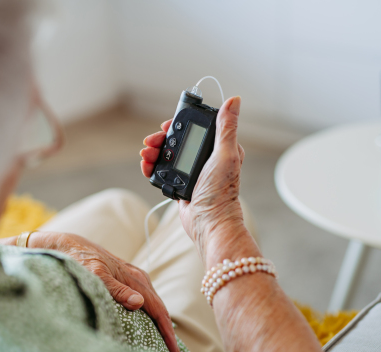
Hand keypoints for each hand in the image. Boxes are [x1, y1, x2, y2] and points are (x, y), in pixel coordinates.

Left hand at [21, 231, 182, 351]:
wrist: (69, 244)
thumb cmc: (81, 260)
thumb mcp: (96, 275)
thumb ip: (117, 290)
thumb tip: (139, 303)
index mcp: (137, 279)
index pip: (159, 312)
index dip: (168, 335)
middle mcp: (139, 278)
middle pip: (160, 311)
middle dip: (169, 335)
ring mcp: (134, 278)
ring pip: (153, 306)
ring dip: (161, 327)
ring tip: (164, 348)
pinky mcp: (126, 280)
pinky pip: (145, 302)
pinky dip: (151, 318)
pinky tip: (148, 327)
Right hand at [140, 97, 244, 243]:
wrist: (209, 222)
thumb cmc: (221, 192)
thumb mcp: (226, 154)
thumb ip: (227, 128)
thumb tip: (235, 100)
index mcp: (218, 148)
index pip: (196, 128)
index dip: (180, 124)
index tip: (168, 125)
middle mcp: (205, 159)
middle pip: (177, 141)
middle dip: (161, 139)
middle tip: (151, 142)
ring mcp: (191, 172)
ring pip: (167, 155)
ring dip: (153, 152)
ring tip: (145, 155)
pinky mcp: (180, 184)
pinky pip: (162, 171)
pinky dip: (152, 167)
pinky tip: (146, 166)